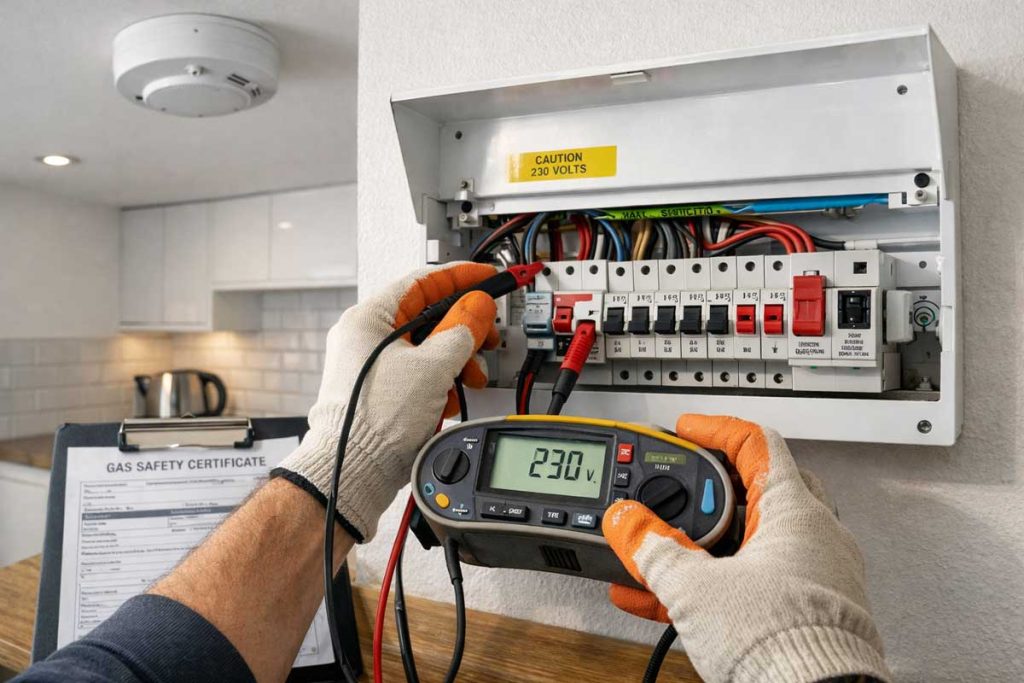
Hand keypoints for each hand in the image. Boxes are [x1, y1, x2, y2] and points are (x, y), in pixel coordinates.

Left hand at [273, 263, 499, 541]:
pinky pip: (420, 372)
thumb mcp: (432, 367)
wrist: (355, 474)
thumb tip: (478, 308)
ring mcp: (372, 366)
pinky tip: (450, 397)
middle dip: (463, 328)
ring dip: (456, 359)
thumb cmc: (373, 423)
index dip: (462, 277)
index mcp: (368, 320)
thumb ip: (462, 331)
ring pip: (428, 347)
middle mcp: (365, 339)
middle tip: (487, 333)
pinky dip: (441, 380)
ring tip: (471, 375)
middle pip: (428, 315)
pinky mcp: (382, 392)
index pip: (423, 282)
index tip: (489, 277)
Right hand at [603, 415, 890, 682]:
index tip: (689, 429)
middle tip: (674, 493)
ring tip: (657, 557)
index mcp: (795, 511)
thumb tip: (626, 522)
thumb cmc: (783, 642)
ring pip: (751, 542)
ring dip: (702, 545)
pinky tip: (662, 599)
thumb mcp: (695, 587)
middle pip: (756, 490)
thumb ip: (653, 548)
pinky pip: (751, 585)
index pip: (757, 443)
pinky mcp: (805, 614)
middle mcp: (814, 537)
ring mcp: (813, 577)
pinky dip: (709, 584)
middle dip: (707, 493)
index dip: (716, 429)